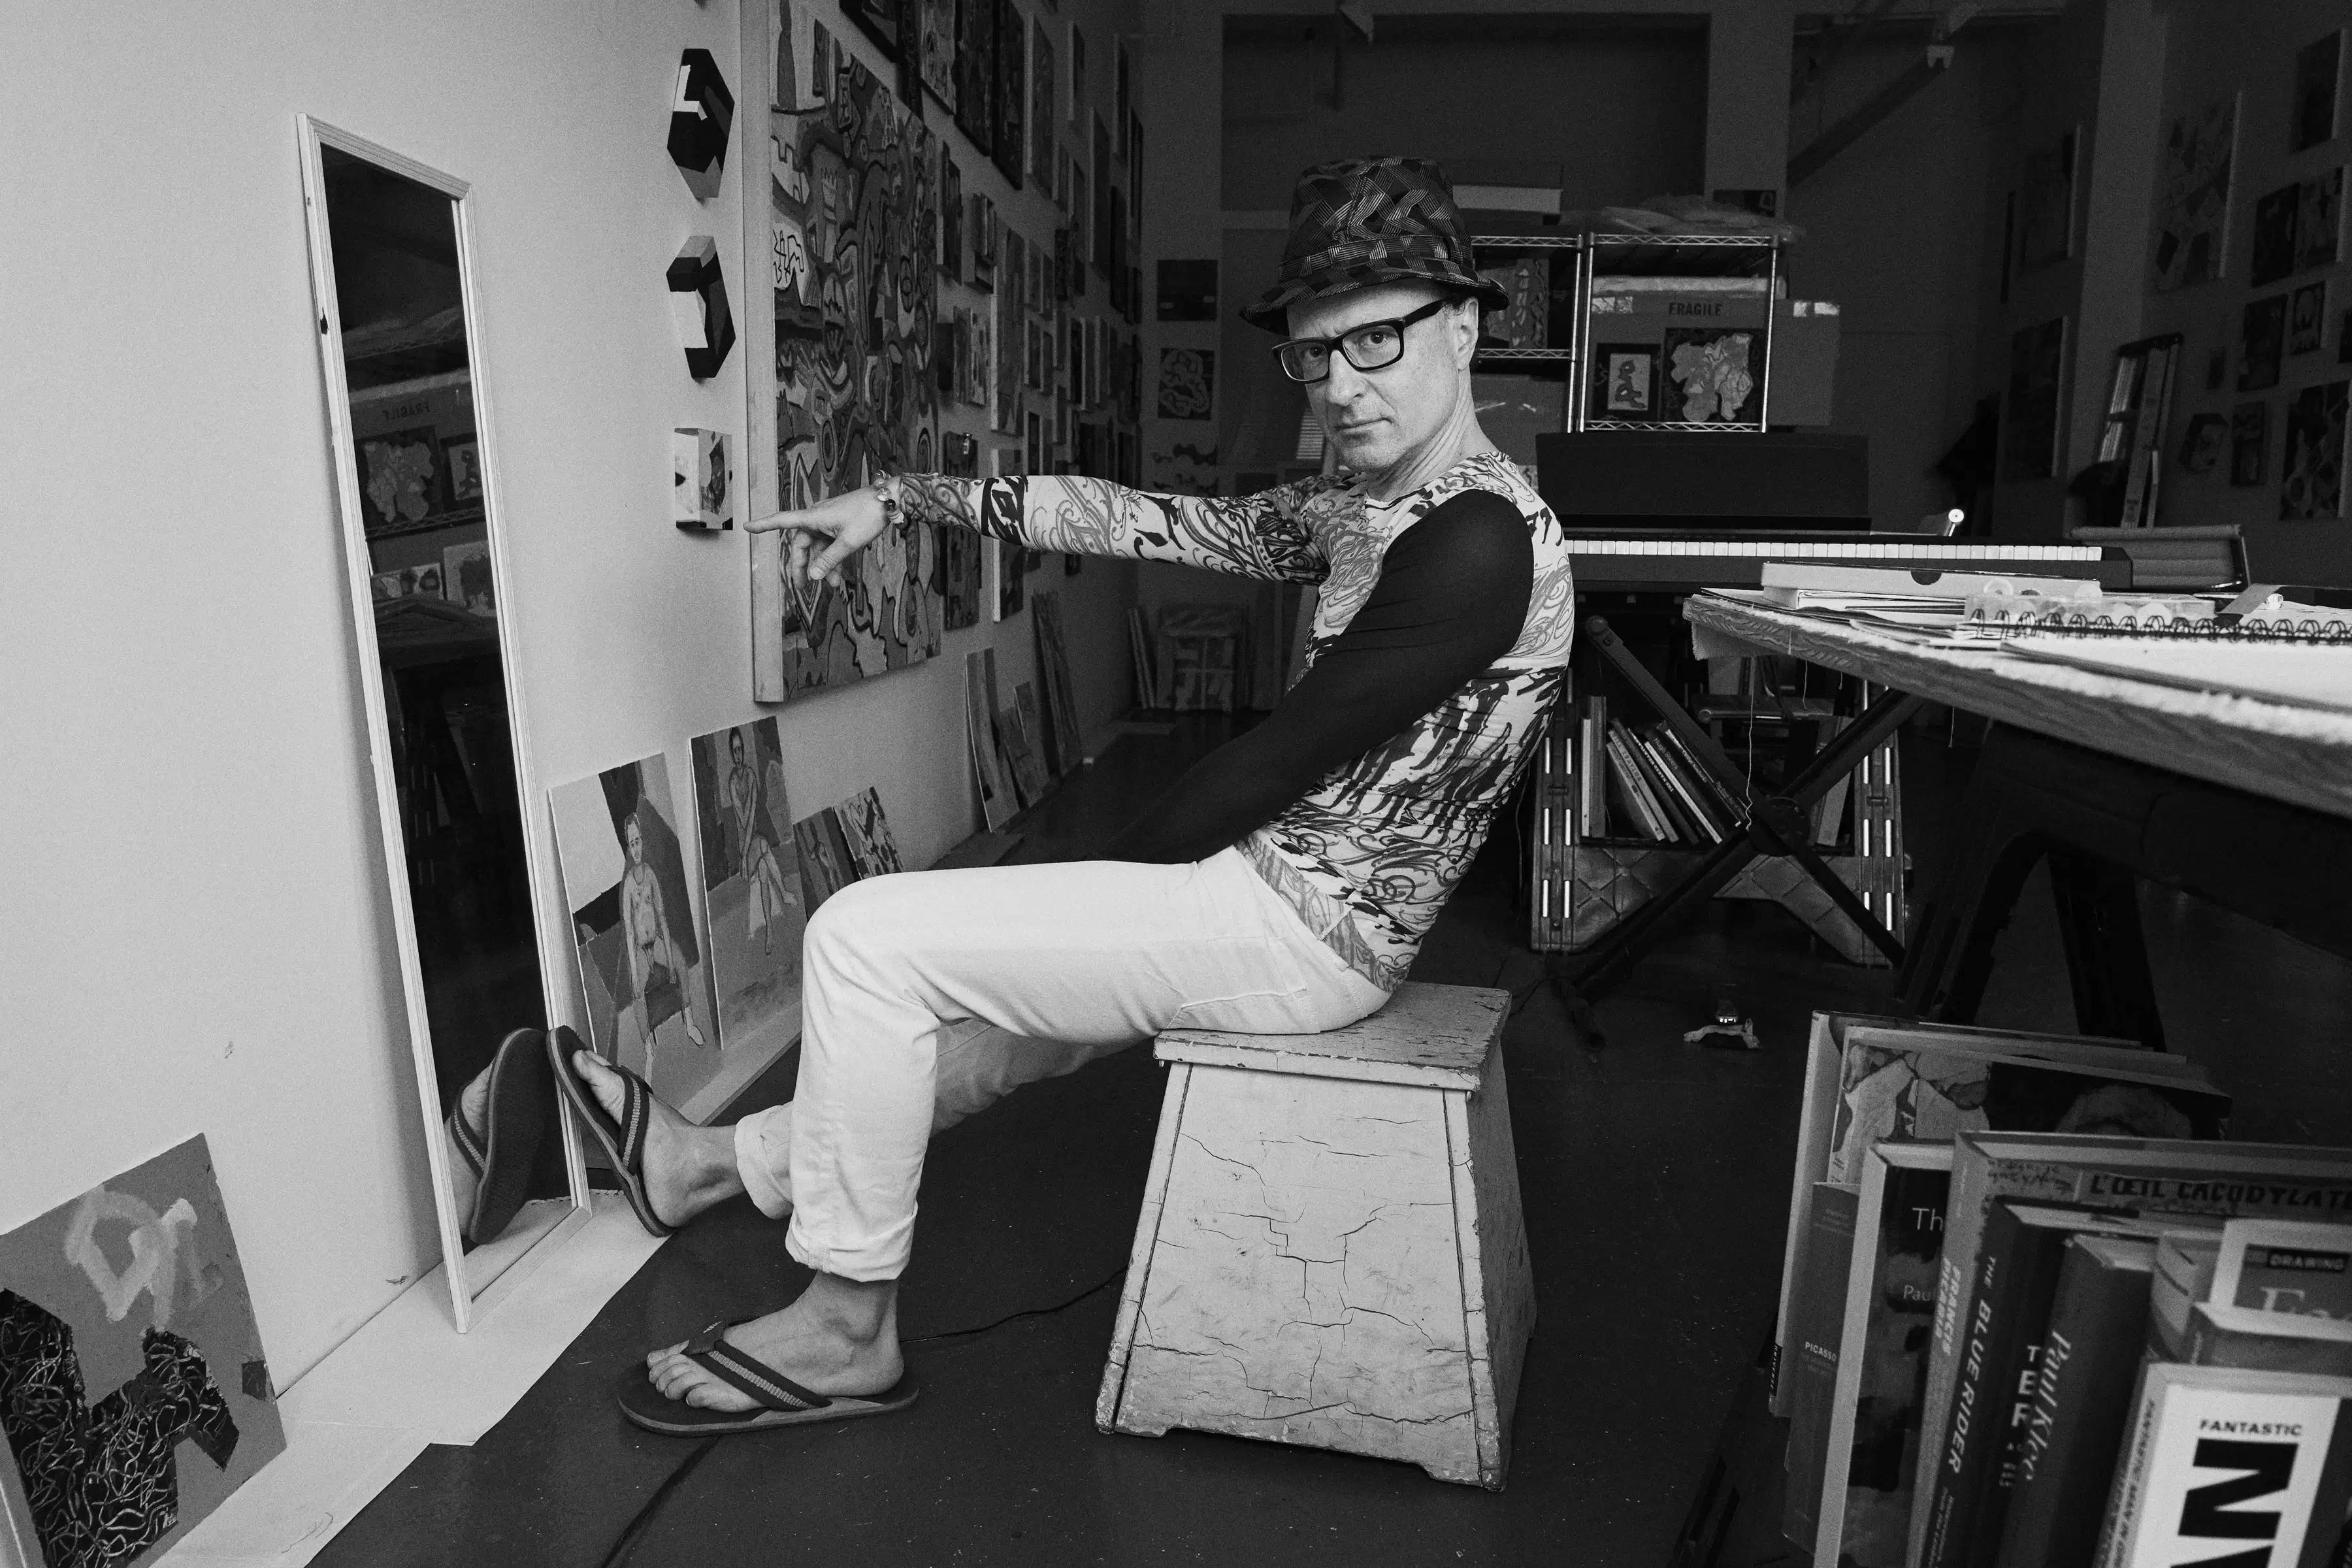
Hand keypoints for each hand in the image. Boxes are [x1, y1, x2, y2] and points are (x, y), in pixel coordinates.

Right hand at [748, 487, 887, 587]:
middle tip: (802, 588)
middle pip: (801, 544)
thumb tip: (812, 576)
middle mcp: (817, 518)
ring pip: (818, 548)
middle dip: (802, 566)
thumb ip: (829, 560)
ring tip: (834, 586)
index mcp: (814, 517)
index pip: (782, 521)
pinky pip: (830, 545)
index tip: (746, 527)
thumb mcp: (849, 542)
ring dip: (822, 567)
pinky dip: (833, 560)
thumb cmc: (868, 515)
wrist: (888, 500)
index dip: (763, 525)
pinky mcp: (838, 526)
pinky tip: (839, 577)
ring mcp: (828, 522)